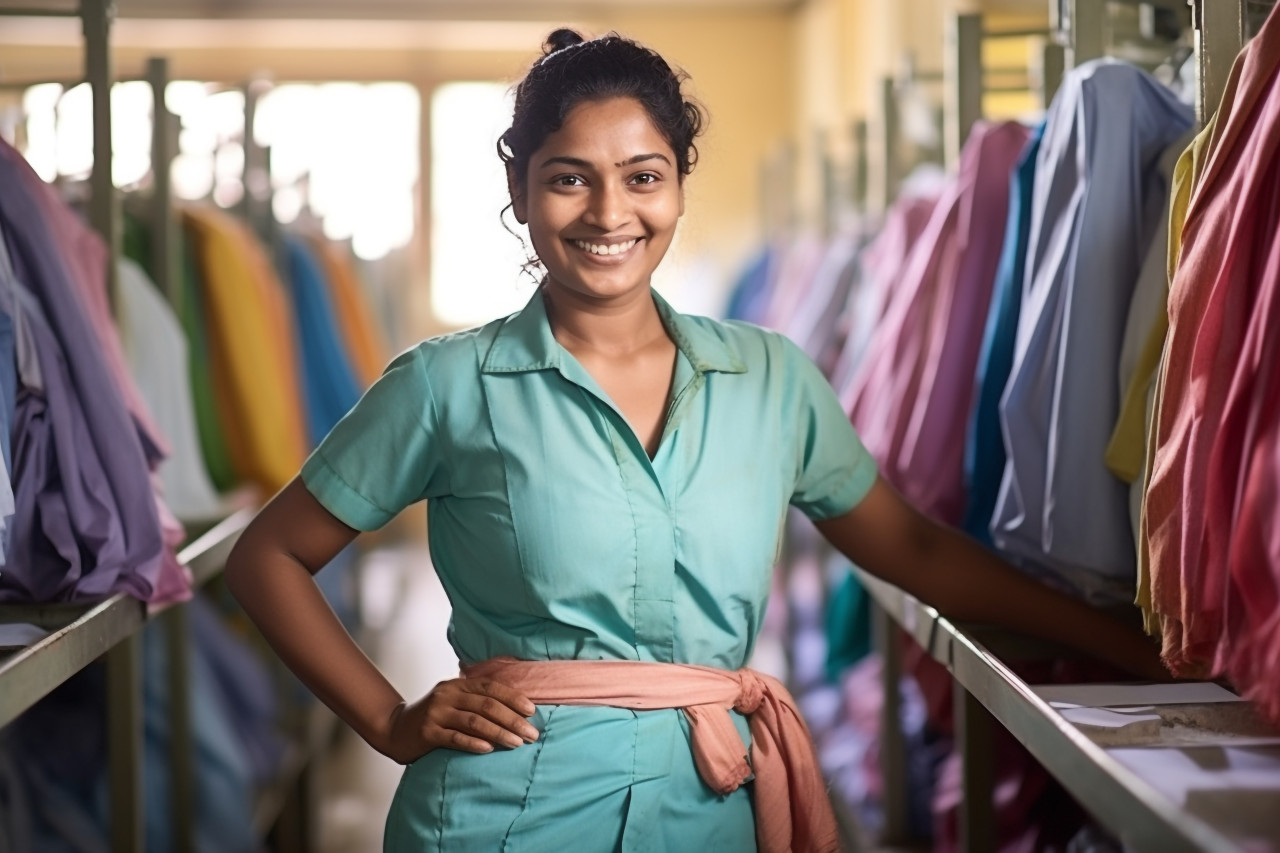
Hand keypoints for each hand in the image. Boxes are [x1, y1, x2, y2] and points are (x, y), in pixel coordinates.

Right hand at [384, 677, 539, 763]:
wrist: (394, 730)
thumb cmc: (433, 718)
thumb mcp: (452, 701)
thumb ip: (475, 701)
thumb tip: (515, 711)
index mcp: (457, 685)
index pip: (490, 687)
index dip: (513, 698)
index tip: (532, 711)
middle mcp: (447, 695)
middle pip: (486, 705)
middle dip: (512, 720)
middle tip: (531, 734)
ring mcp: (436, 713)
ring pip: (474, 721)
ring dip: (499, 733)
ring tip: (517, 743)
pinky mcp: (427, 733)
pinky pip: (455, 738)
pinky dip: (474, 743)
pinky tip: (489, 749)